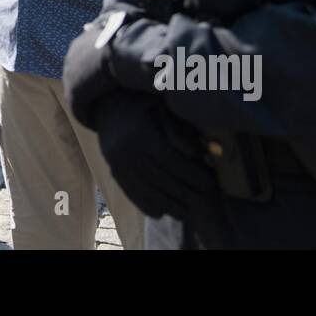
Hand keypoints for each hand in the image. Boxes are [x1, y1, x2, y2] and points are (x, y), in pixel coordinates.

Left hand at [63, 16, 123, 128]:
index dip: (92, 75)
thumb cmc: (126, 40)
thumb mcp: (119, 35)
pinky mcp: (74, 94)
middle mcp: (70, 60)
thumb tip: (126, 38)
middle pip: (77, 80)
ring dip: (88, 106)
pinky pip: (79, 110)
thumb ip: (117, 38)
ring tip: (101, 117)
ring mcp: (70, 76)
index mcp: (79, 46)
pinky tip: (97, 124)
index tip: (104, 85)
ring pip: (77, 96)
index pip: (82, 64)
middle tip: (101, 103)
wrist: (120, 49)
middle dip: (88, 91)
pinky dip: (87, 117)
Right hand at [88, 93, 219, 220]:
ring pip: (146, 191)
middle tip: (203, 200)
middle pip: (161, 179)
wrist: (106, 104)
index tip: (209, 184)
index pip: (171, 161)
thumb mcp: (161, 107)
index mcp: (140, 134)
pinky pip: (130, 192)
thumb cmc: (142, 103)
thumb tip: (197, 154)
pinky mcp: (112, 170)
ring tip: (187, 213)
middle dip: (185, 193)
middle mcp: (126, 151)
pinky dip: (145, 205)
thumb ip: (178, 129)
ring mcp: (116, 163)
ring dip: (168, 205)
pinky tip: (161, 213)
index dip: (192, 175)